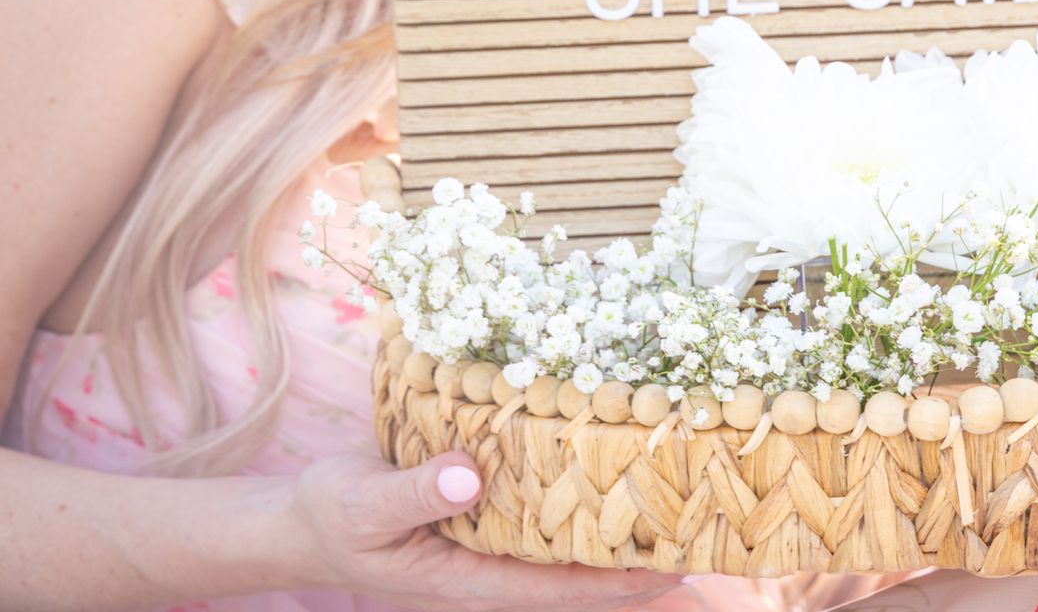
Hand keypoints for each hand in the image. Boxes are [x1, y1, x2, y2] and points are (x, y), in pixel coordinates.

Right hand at [286, 449, 690, 610]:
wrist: (301, 522)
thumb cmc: (331, 516)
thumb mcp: (362, 502)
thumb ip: (415, 491)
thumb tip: (473, 474)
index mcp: (470, 581)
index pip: (563, 588)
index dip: (623, 581)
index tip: (679, 566)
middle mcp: (492, 574)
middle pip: (583, 580)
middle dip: (644, 565)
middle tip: (713, 538)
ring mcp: (491, 554)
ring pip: (572, 556)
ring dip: (625, 539)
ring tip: (692, 515)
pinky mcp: (487, 526)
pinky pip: (549, 529)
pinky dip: (590, 513)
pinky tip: (622, 487)